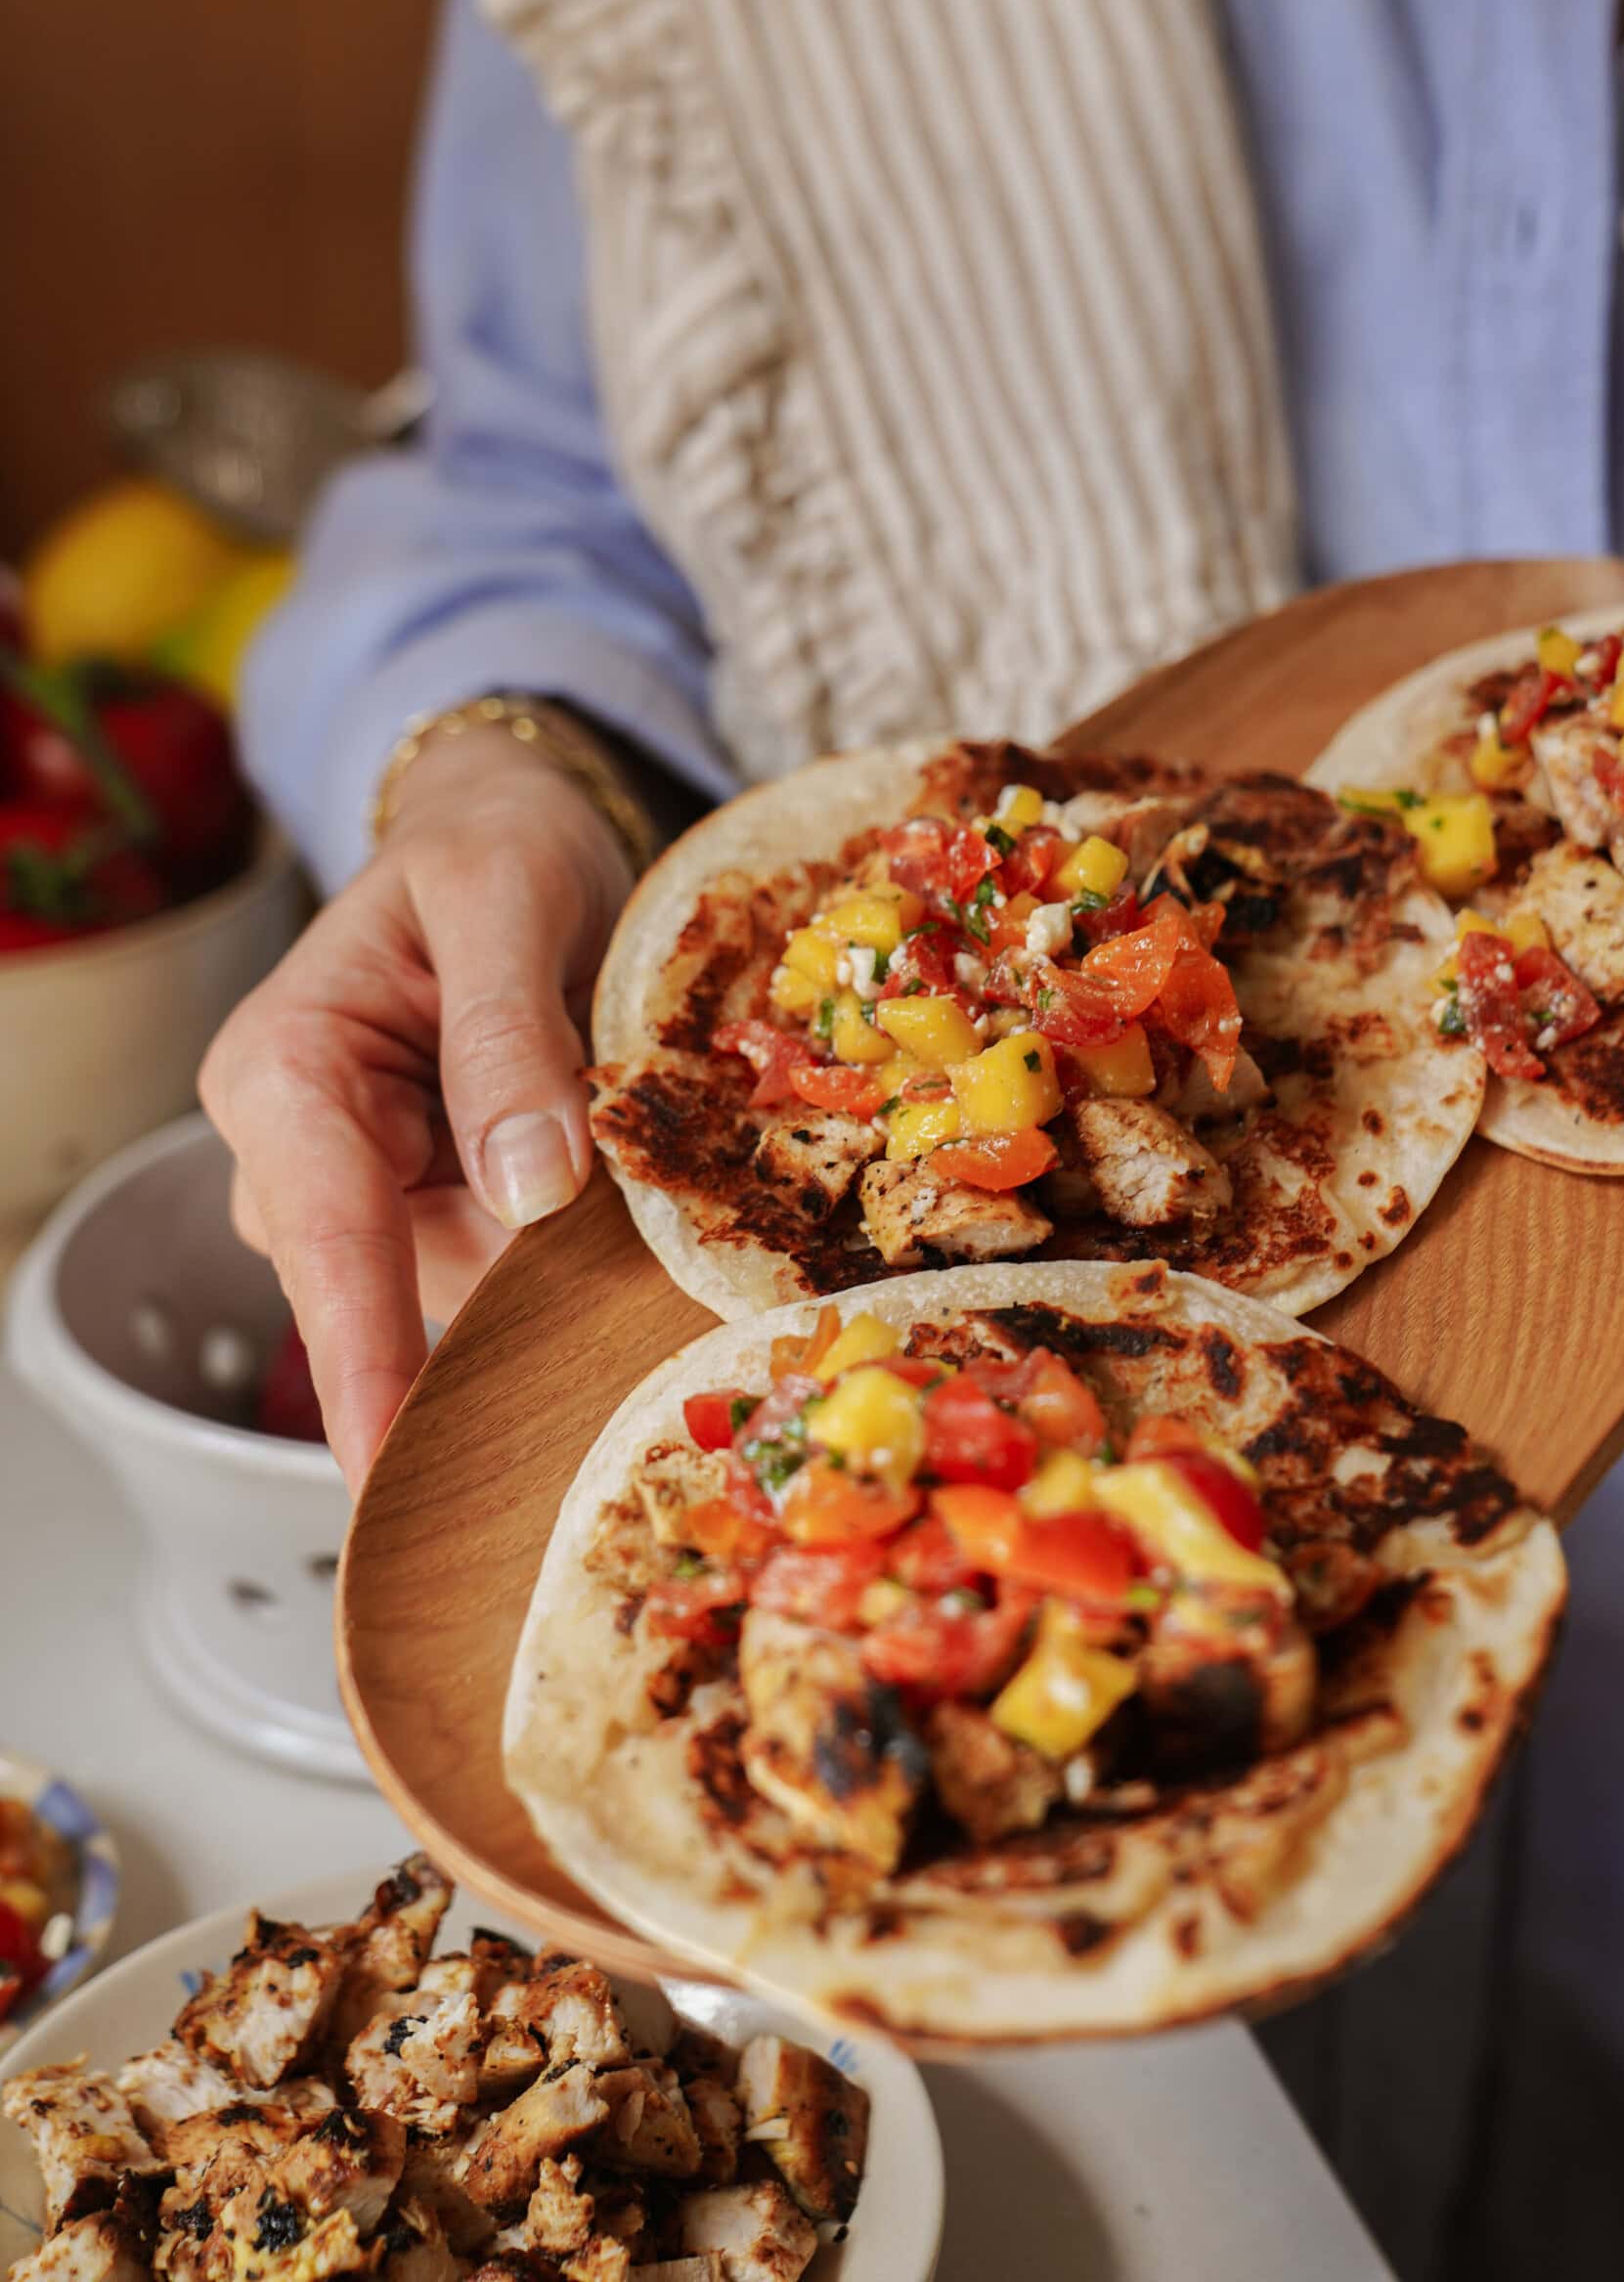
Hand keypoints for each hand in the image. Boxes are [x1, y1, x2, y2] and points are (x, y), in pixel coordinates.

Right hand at [200, 728, 633, 1488]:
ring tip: (638, 1155)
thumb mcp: (506, 896)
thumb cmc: (497, 846)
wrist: (513, 833)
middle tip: (648, 1227)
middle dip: (531, 1292)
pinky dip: (578, 1248)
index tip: (392, 1479)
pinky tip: (623, 1191)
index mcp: (286, 1077)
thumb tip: (528, 1188)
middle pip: (417, 1288)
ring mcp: (372, 1200)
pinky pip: (514, 1270)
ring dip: (574, 1258)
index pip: (331, 1248)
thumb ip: (509, 1035)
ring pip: (482, 1291)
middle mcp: (304, 1159)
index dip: (369, 1370)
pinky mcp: (437, 1216)